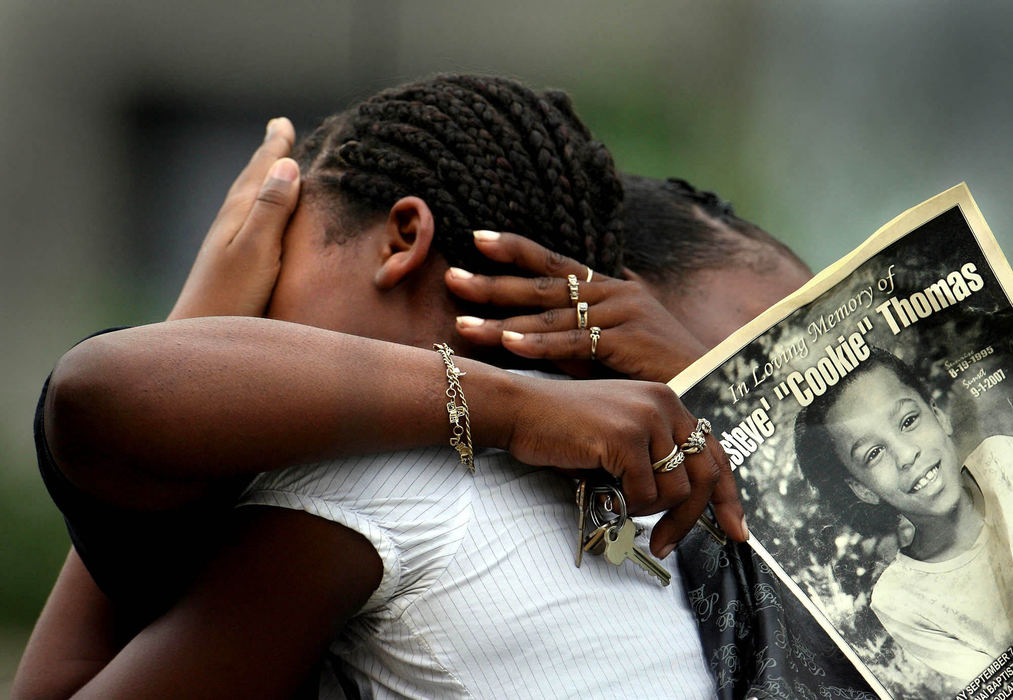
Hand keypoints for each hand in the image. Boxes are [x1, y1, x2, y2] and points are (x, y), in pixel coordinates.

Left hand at [168, 118, 299, 320]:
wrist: (196, 337)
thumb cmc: (231, 298)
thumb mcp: (257, 250)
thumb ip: (272, 209)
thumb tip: (288, 165)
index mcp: (240, 214)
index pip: (261, 171)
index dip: (275, 147)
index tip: (283, 123)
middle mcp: (231, 223)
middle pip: (252, 180)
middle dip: (269, 157)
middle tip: (280, 132)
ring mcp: (227, 245)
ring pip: (249, 200)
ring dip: (264, 180)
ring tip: (275, 168)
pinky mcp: (230, 265)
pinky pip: (250, 221)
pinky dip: (262, 208)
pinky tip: (261, 220)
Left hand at [446, 231, 708, 381]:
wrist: (709, 384)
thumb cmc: (656, 367)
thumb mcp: (612, 342)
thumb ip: (577, 332)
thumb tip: (532, 333)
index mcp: (610, 285)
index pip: (555, 262)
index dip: (516, 249)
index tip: (478, 238)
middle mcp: (614, 291)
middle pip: (543, 284)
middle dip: (494, 281)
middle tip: (451, 277)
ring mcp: (622, 312)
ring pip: (551, 315)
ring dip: (504, 319)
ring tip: (463, 320)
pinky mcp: (627, 340)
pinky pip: (573, 342)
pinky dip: (539, 344)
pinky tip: (507, 344)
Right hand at [504, 373, 747, 556]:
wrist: (521, 411)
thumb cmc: (564, 430)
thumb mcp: (620, 433)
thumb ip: (654, 453)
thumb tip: (683, 501)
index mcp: (667, 400)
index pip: (714, 452)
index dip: (728, 496)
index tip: (736, 530)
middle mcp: (664, 403)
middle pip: (704, 476)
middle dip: (688, 520)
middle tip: (664, 544)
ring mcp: (646, 418)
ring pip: (676, 490)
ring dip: (647, 510)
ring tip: (618, 501)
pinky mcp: (626, 436)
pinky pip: (645, 493)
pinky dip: (627, 504)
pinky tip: (604, 491)